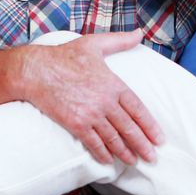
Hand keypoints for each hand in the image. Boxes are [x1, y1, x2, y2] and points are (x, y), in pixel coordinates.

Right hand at [17, 30, 163, 164]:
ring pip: (113, 138)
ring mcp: (91, 114)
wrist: (36, 70)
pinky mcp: (76, 124)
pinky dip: (102, 153)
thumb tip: (140, 33)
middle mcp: (105, 102)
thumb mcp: (95, 44)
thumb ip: (120, 40)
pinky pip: (93, 143)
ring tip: (134, 161)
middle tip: (152, 158)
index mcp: (113, 84)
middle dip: (142, 145)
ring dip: (125, 152)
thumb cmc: (64, 56)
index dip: (150, 126)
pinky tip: (108, 161)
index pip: (138, 109)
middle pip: (129, 128)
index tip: (159, 138)